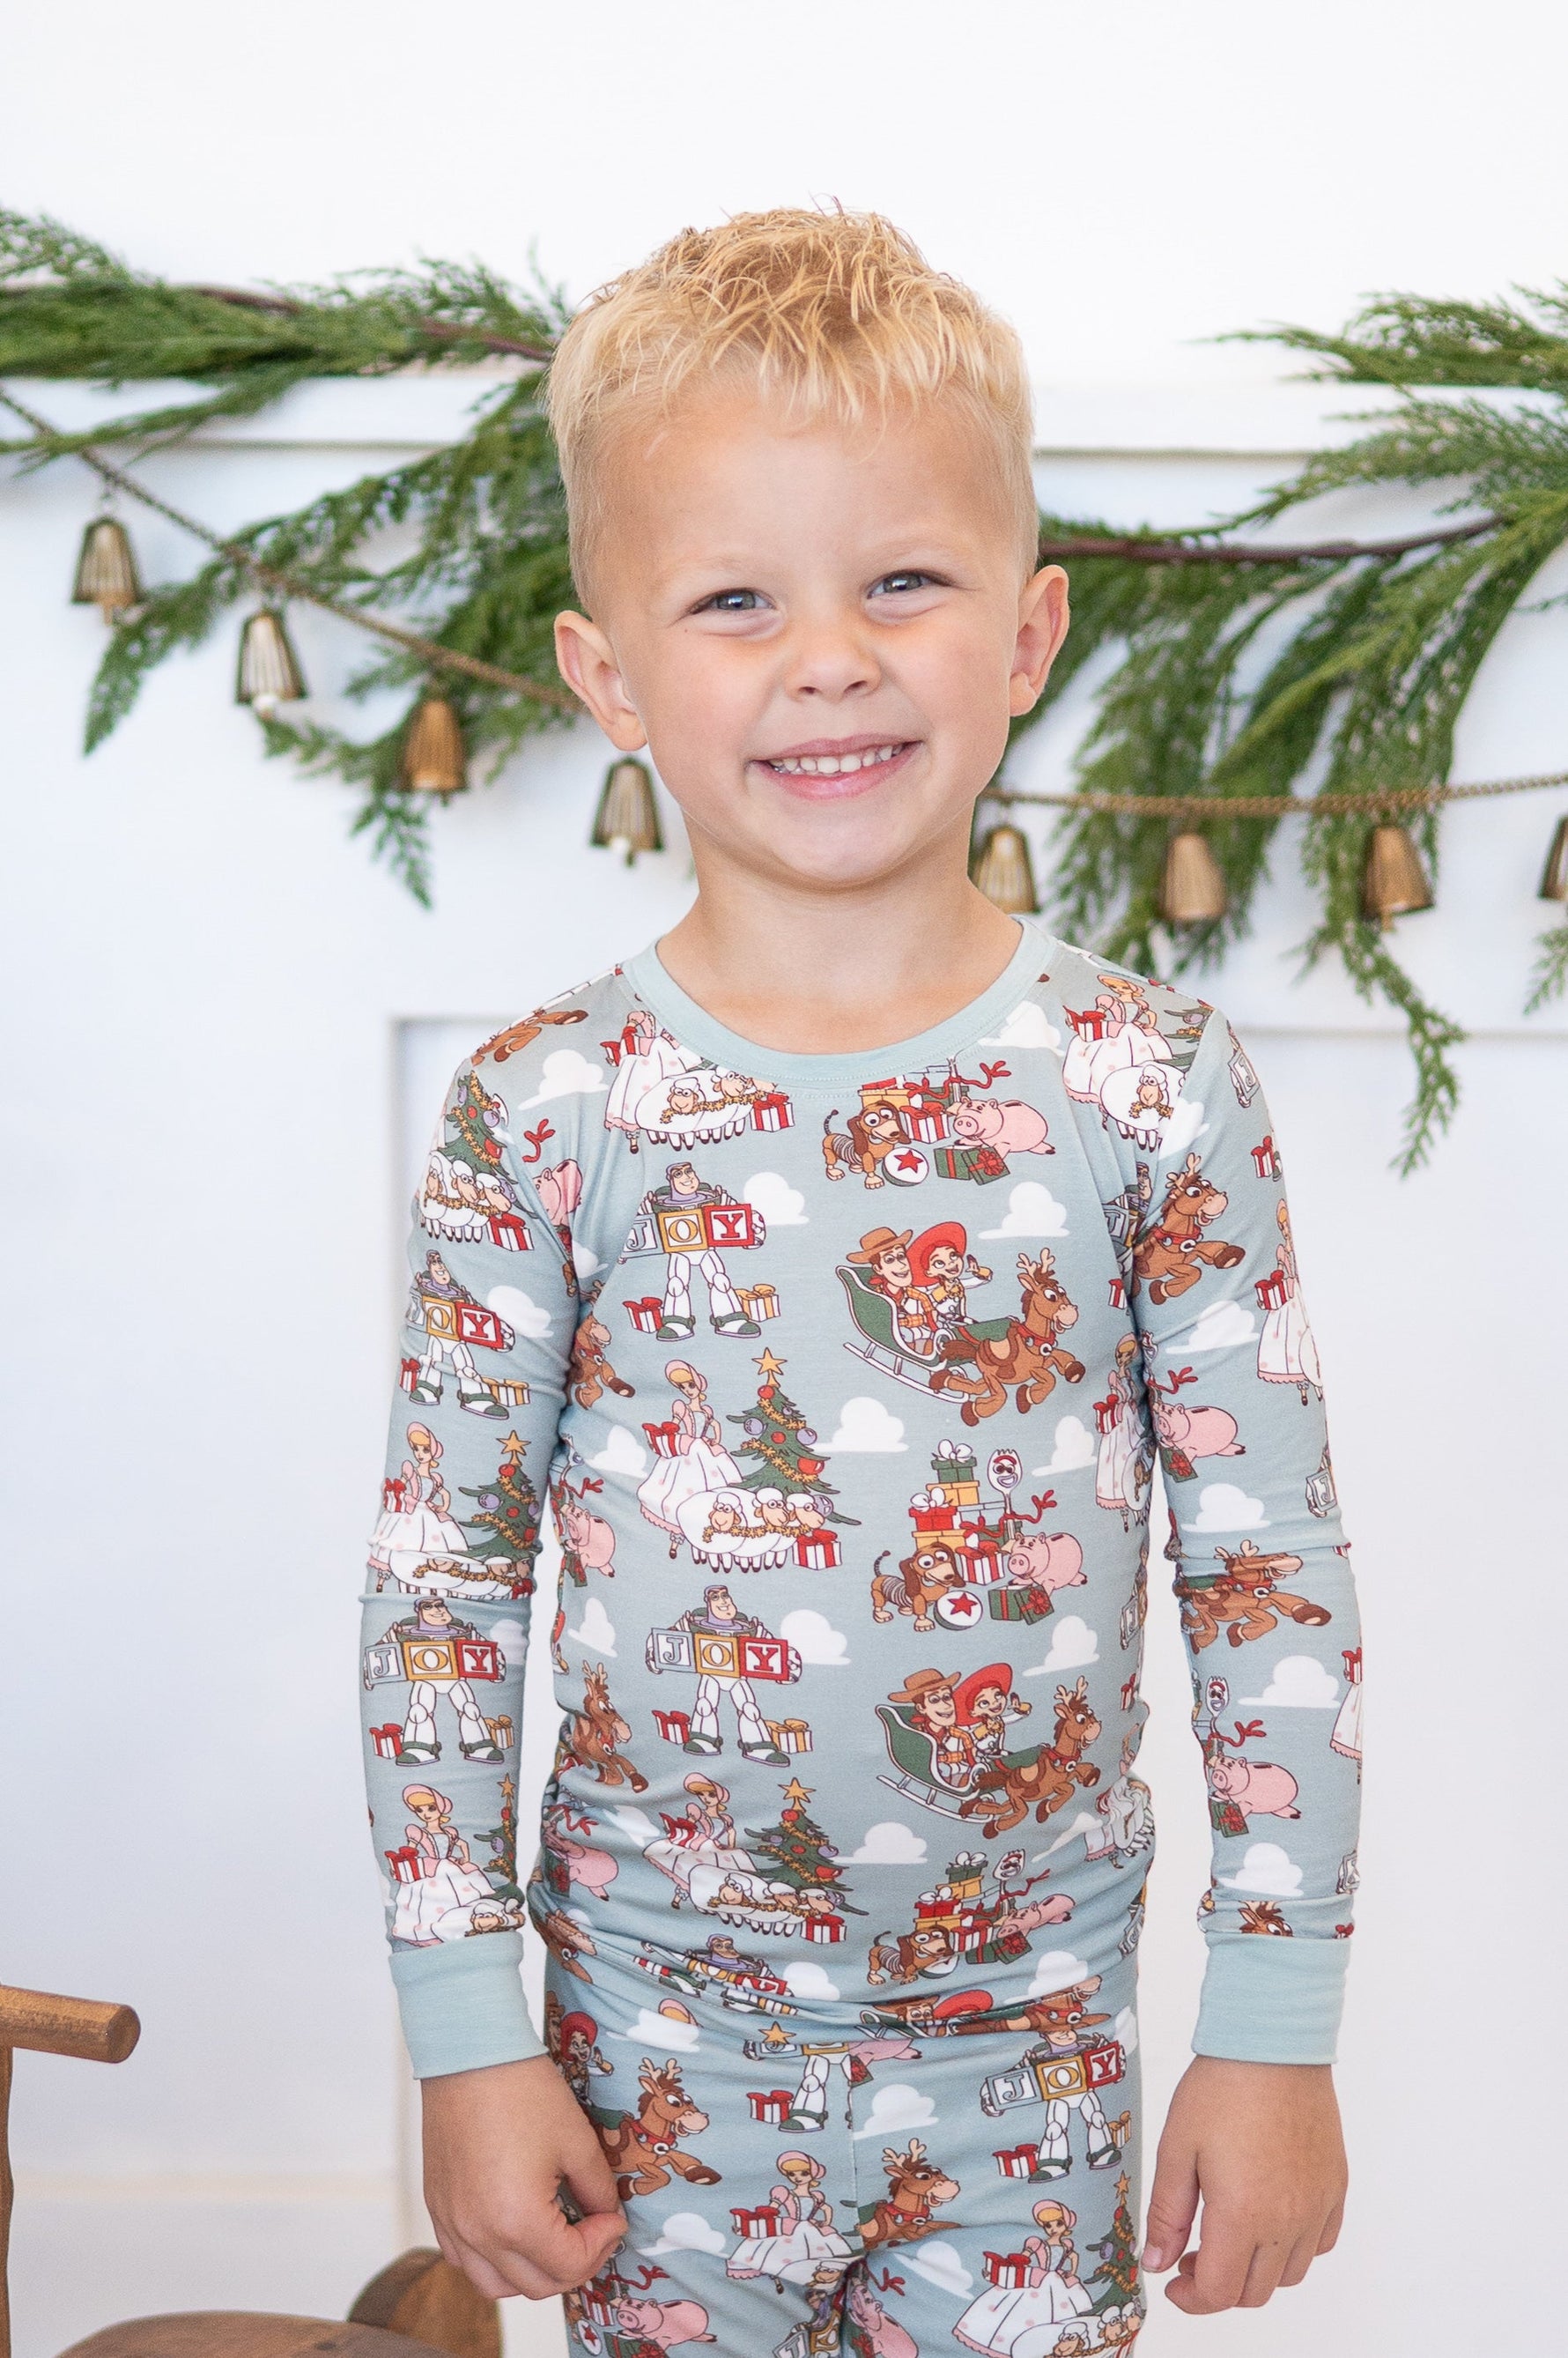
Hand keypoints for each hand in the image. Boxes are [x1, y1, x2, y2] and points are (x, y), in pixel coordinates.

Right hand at [422, 2054, 625, 2299]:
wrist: (469, 2055)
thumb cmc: (523, 2091)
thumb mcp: (577, 2141)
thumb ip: (598, 2190)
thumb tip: (606, 2217)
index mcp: (516, 2221)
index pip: (570, 2265)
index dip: (602, 2244)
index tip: (613, 2218)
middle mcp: (478, 2235)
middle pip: (536, 2285)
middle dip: (575, 2264)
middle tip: (595, 2230)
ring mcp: (452, 2224)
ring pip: (496, 2285)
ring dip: (533, 2273)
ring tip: (556, 2238)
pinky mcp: (437, 2208)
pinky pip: (465, 2260)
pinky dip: (494, 2260)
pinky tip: (515, 2230)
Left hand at [1143, 2057, 1345, 2313]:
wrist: (1272, 2044)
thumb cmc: (1220, 2088)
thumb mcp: (1177, 2148)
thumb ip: (1167, 2214)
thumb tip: (1157, 2263)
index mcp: (1243, 2215)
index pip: (1220, 2293)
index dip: (1191, 2298)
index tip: (1173, 2282)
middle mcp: (1288, 2220)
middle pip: (1255, 2291)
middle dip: (1219, 2286)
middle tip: (1192, 2254)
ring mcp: (1318, 2206)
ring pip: (1290, 2274)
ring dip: (1256, 2270)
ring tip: (1228, 2235)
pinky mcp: (1336, 2187)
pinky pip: (1320, 2243)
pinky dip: (1294, 2248)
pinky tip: (1269, 2218)